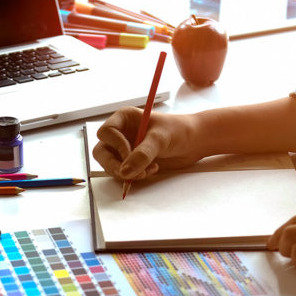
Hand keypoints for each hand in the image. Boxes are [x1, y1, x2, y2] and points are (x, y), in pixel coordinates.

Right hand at [92, 107, 206, 180]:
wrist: (193, 143)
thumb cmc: (178, 131)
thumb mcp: (160, 139)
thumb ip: (142, 154)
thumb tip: (125, 171)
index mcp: (124, 119)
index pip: (105, 133)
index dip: (116, 145)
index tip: (130, 155)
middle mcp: (121, 134)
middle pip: (102, 152)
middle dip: (114, 165)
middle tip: (129, 174)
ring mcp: (125, 149)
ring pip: (110, 165)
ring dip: (126, 173)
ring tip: (147, 171)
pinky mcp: (132, 162)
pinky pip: (123, 173)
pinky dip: (134, 176)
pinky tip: (152, 170)